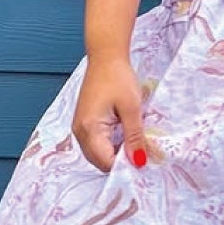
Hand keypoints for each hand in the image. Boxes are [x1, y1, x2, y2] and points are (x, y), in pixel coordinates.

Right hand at [73, 56, 149, 173]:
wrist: (106, 57)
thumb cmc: (118, 78)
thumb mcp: (132, 109)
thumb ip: (134, 137)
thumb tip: (138, 162)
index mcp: (89, 129)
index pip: (106, 162)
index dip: (124, 167)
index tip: (144, 164)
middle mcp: (79, 132)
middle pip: (99, 161)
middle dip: (120, 162)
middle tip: (142, 156)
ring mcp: (79, 127)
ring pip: (98, 154)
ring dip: (115, 154)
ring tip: (136, 146)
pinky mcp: (84, 122)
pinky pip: (96, 143)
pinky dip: (111, 145)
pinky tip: (126, 137)